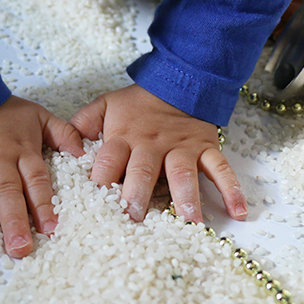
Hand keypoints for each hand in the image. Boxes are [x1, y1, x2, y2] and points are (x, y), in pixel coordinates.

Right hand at [0, 96, 83, 257]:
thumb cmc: (0, 110)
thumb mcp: (37, 115)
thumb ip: (63, 133)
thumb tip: (84, 154)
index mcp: (20, 150)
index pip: (35, 180)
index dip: (43, 205)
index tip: (50, 229)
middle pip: (6, 191)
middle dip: (13, 220)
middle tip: (20, 248)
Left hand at [70, 84, 247, 222]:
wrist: (177, 81)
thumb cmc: (137, 103)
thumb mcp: (105, 105)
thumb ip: (83, 123)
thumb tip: (66, 144)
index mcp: (124, 137)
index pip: (109, 161)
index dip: (100, 180)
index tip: (94, 205)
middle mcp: (152, 145)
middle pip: (144, 171)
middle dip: (138, 195)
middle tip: (135, 219)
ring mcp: (182, 148)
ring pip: (183, 173)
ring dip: (186, 198)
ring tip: (188, 222)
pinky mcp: (206, 148)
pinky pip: (221, 169)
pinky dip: (231, 189)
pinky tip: (237, 212)